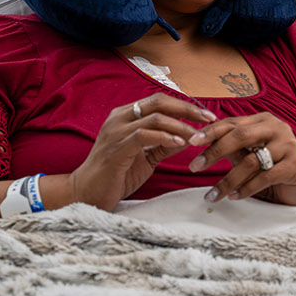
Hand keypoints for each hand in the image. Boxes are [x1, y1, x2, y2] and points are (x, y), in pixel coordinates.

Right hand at [71, 93, 215, 210]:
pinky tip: (180, 143)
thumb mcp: (146, 157)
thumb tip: (190, 136)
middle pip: (158, 102)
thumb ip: (165, 144)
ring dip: (180, 125)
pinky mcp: (116, 148)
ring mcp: (115, 132)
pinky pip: (144, 136)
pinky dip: (165, 137)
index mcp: (125, 116)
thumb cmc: (116, 175)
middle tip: (209, 118)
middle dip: (187, 108)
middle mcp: (119, 118)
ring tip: (197, 135)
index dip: (184, 105)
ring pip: (154, 118)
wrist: (87, 194)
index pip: (159, 101)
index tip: (206, 115)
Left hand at [186, 112, 295, 205]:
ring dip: (228, 180)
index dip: (210, 131)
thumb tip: (199, 145)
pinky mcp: (295, 165)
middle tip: (194, 167)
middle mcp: (277, 128)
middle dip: (214, 152)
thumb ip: (230, 147)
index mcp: (262, 120)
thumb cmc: (269, 168)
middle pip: (240, 136)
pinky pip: (264, 177)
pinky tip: (234, 197)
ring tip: (213, 195)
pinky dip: (246, 189)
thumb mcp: (248, 155)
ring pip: (250, 161)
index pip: (232, 122)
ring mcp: (288, 145)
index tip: (191, 142)